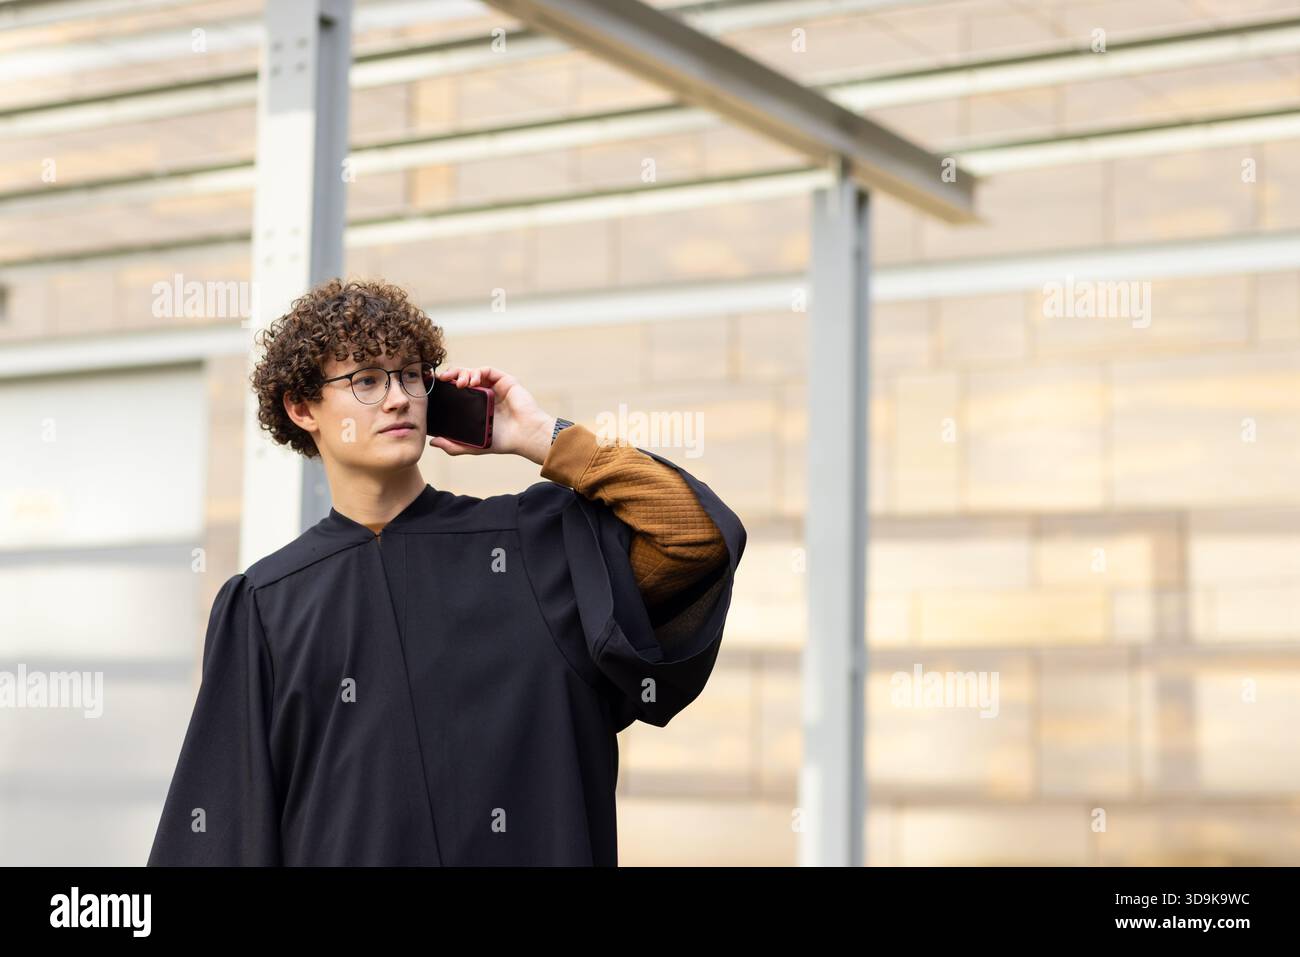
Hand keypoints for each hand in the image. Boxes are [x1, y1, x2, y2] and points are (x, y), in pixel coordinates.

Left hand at [428, 365, 554, 465]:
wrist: (524, 436)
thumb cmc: (502, 442)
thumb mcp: (472, 446)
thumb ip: (453, 445)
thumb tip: (433, 442)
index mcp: (476, 407)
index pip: (457, 392)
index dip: (446, 387)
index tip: (434, 386)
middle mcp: (484, 395)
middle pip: (463, 378)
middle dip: (451, 375)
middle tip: (443, 379)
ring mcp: (495, 387)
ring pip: (474, 372)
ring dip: (463, 373)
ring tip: (459, 383)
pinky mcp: (505, 381)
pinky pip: (488, 370)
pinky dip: (477, 372)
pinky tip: (472, 380)